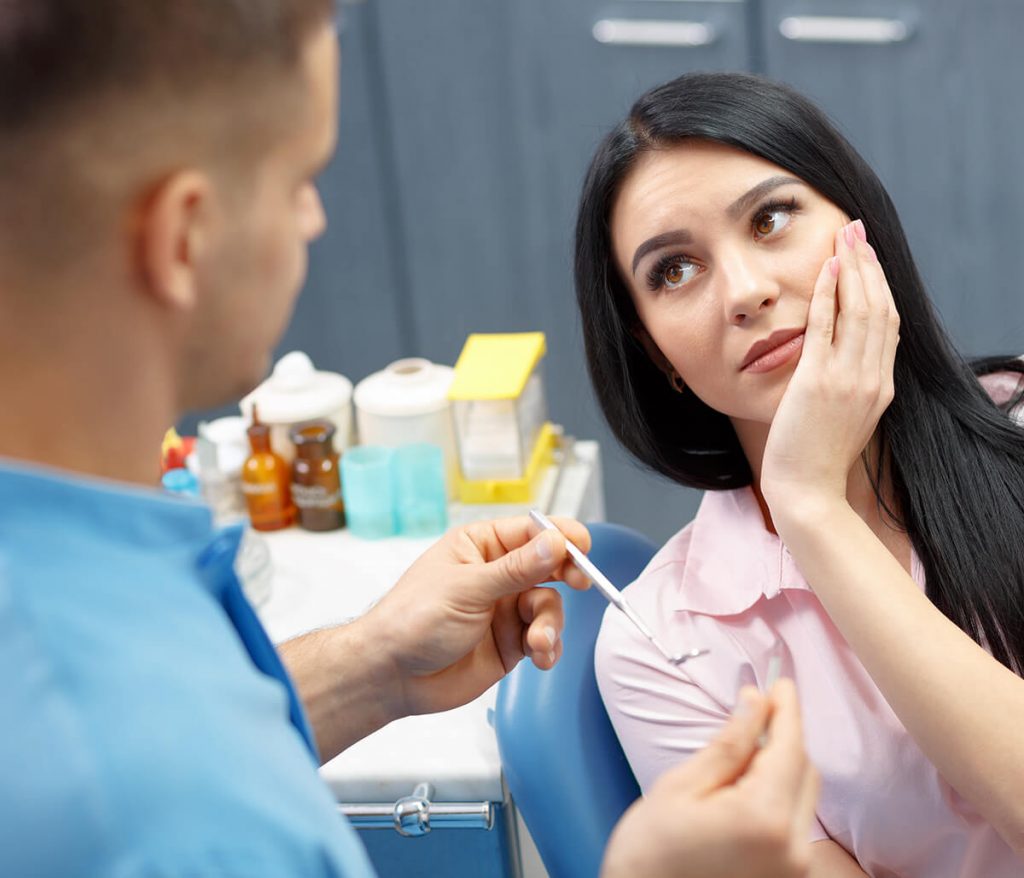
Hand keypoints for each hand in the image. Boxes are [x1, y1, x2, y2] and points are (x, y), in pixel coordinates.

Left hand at [363, 515, 591, 717]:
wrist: (392, 676)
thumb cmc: (413, 620)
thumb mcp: (467, 588)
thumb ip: (516, 569)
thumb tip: (555, 543)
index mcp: (480, 546)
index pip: (531, 532)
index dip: (560, 537)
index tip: (582, 548)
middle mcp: (496, 574)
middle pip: (549, 566)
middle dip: (567, 575)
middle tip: (581, 582)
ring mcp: (504, 609)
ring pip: (549, 606)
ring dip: (550, 624)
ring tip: (538, 643)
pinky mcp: (510, 643)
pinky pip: (544, 639)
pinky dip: (549, 647)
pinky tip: (540, 657)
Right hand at [602, 680, 819, 877]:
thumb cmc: (650, 852)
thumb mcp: (682, 786)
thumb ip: (729, 743)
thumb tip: (756, 701)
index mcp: (764, 818)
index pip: (790, 747)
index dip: (787, 710)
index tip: (782, 682)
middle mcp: (792, 847)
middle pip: (805, 770)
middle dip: (783, 737)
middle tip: (753, 713)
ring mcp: (794, 868)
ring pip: (804, 795)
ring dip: (781, 767)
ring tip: (738, 760)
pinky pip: (795, 822)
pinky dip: (778, 796)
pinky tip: (743, 792)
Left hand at [761, 219, 898, 515]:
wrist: (807, 492)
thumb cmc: (817, 458)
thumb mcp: (844, 417)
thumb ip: (850, 385)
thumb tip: (840, 358)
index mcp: (880, 387)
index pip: (887, 324)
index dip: (879, 285)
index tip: (868, 257)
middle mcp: (872, 380)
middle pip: (879, 309)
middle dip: (869, 265)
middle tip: (856, 231)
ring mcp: (848, 381)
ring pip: (860, 312)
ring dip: (852, 270)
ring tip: (843, 238)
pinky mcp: (819, 383)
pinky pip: (827, 329)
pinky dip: (829, 296)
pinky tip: (826, 270)